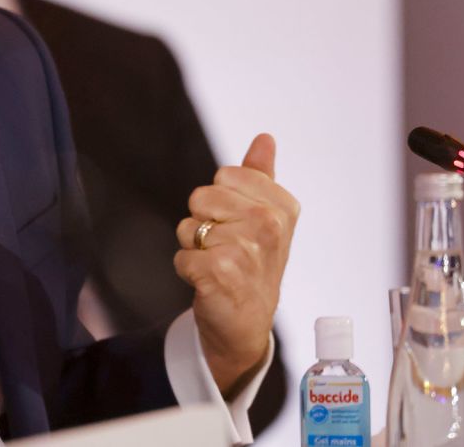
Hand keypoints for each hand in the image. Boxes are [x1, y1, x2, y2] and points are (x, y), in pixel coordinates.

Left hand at [174, 133, 298, 396]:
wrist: (246, 324)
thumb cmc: (253, 266)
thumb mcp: (265, 218)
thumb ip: (260, 175)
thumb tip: (264, 138)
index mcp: (282, 207)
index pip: (225, 174)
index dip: (221, 199)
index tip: (239, 223)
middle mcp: (269, 226)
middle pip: (201, 196)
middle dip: (203, 221)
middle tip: (225, 247)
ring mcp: (246, 250)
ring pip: (189, 226)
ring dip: (194, 247)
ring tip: (218, 265)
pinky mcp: (220, 273)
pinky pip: (181, 254)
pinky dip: (186, 269)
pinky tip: (209, 282)